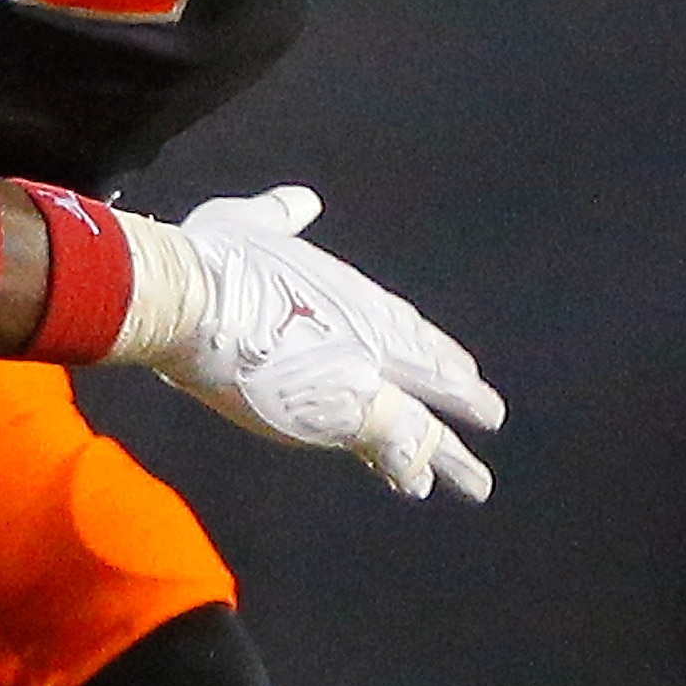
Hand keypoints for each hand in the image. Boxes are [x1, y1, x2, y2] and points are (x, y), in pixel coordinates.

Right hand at [135, 186, 501, 502]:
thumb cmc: (211, 261)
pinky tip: (417, 485)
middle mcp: (373, 340)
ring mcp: (364, 382)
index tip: (460, 368)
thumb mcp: (250, 222)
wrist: (194, 304)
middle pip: (432, 375)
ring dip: (446, 453)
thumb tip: (300, 201)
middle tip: (491, 415)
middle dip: (463, 399)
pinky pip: (389, 449)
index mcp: (355, 297)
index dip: (435, 351)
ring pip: (421, 424)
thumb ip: (282, 214)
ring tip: (472, 480)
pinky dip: (404, 466)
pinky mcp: (341, 418)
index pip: (410, 329)